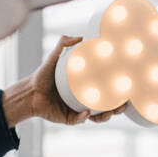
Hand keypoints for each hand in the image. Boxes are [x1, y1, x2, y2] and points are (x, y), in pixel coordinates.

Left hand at [2, 35, 128, 127]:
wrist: (29, 90)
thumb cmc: (43, 75)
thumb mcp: (54, 57)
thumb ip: (64, 44)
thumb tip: (80, 37)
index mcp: (86, 88)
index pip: (106, 91)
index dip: (118, 92)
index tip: (128, 89)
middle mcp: (84, 101)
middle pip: (106, 107)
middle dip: (117, 108)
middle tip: (123, 104)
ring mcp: (77, 111)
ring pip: (96, 117)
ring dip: (105, 117)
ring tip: (109, 112)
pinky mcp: (68, 119)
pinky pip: (78, 120)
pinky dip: (83, 117)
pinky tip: (86, 112)